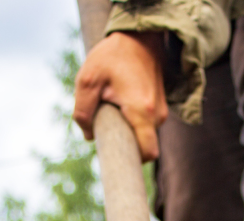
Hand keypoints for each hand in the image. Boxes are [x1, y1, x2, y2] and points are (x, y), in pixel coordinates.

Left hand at [73, 31, 167, 161]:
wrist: (138, 36)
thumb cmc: (112, 56)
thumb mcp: (87, 80)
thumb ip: (82, 111)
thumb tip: (89, 136)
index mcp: (141, 111)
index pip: (147, 153)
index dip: (133, 162)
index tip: (116, 161)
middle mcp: (156, 114)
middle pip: (142, 146)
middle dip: (124, 144)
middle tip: (105, 127)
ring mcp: (161, 110)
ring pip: (143, 135)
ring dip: (126, 130)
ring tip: (112, 108)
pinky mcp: (160, 106)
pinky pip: (145, 125)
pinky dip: (132, 122)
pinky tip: (120, 104)